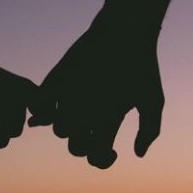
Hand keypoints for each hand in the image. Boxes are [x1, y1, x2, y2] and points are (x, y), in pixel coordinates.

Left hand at [29, 11, 164, 168]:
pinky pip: (40, 106)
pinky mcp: (56, 84)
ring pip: (59, 130)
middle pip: (75, 146)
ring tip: (80, 114)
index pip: (97, 153)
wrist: (123, 33)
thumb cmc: (141, 66)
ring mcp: (70, 100)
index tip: (112, 151)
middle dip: (82, 144)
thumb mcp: (152, 99)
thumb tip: (137, 155)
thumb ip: (149, 129)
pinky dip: (41, 113)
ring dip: (68, 127)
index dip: (102, 160)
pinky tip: (54, 109)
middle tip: (91, 131)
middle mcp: (87, 114)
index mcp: (108, 120)